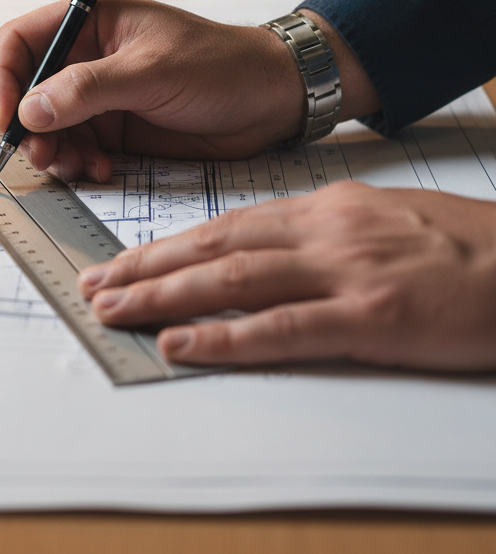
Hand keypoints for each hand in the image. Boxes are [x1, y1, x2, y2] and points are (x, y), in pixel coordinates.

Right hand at [0, 0, 376, 181]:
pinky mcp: (114, 127)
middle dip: (28, 126)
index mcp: (91, 21)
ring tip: (76, 166)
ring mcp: (99, 95)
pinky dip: (77, 162)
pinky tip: (99, 169)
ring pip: (48, 125)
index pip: (22, 41)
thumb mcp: (152, 71)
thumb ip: (89, 89)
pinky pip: (75, 147)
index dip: (4, 77)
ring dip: (52, 150)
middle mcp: (87, 57)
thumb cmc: (221, 65)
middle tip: (42, 155)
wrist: (271, 101)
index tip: (7, 118)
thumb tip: (30, 109)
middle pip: (27, 89)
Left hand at [78, 181, 495, 371]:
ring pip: (232, 279)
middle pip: (213, 247)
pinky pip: (282, 329)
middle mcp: (323, 232)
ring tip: (112, 309)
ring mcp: (345, 273)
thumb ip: (319, 234)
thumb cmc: (464, 245)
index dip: (167, 245)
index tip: (123, 261)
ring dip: (163, 296)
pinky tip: (180, 346)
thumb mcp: (380, 220)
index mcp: (324, 208)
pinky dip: (224, 337)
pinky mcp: (372, 318)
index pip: (224, 224)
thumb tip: (261, 250)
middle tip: (94, 286)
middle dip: (146, 267)